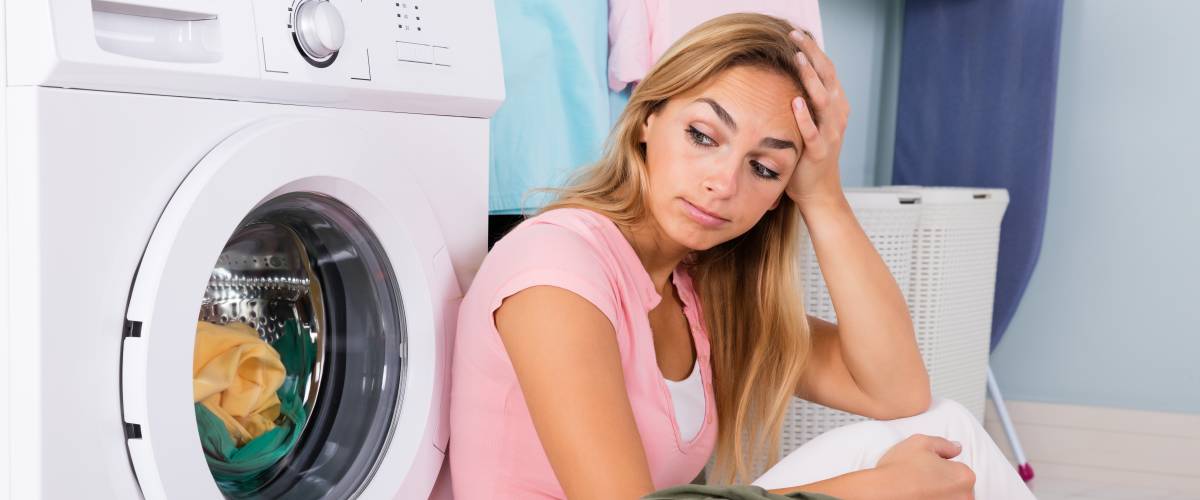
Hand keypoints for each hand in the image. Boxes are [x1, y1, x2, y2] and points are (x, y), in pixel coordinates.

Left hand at [786, 29, 849, 207]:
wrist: (818, 191)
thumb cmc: (809, 155)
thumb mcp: (810, 121)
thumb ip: (806, 100)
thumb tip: (786, 75)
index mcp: (834, 105)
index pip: (827, 70)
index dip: (814, 50)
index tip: (797, 33)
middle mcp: (836, 116)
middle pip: (828, 77)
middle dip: (812, 54)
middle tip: (796, 36)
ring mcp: (830, 133)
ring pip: (824, 100)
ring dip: (811, 79)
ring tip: (798, 60)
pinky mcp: (819, 152)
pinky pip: (813, 132)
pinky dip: (806, 116)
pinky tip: (796, 101)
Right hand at [874, 434, 975, 499]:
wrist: (881, 493)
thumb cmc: (899, 469)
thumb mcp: (921, 442)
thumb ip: (944, 444)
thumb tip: (956, 448)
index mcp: (964, 476)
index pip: (960, 469)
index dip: (943, 466)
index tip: (928, 467)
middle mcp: (964, 497)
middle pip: (959, 488)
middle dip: (944, 483)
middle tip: (922, 479)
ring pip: (950, 499)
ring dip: (939, 495)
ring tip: (919, 491)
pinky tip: (918, 497)